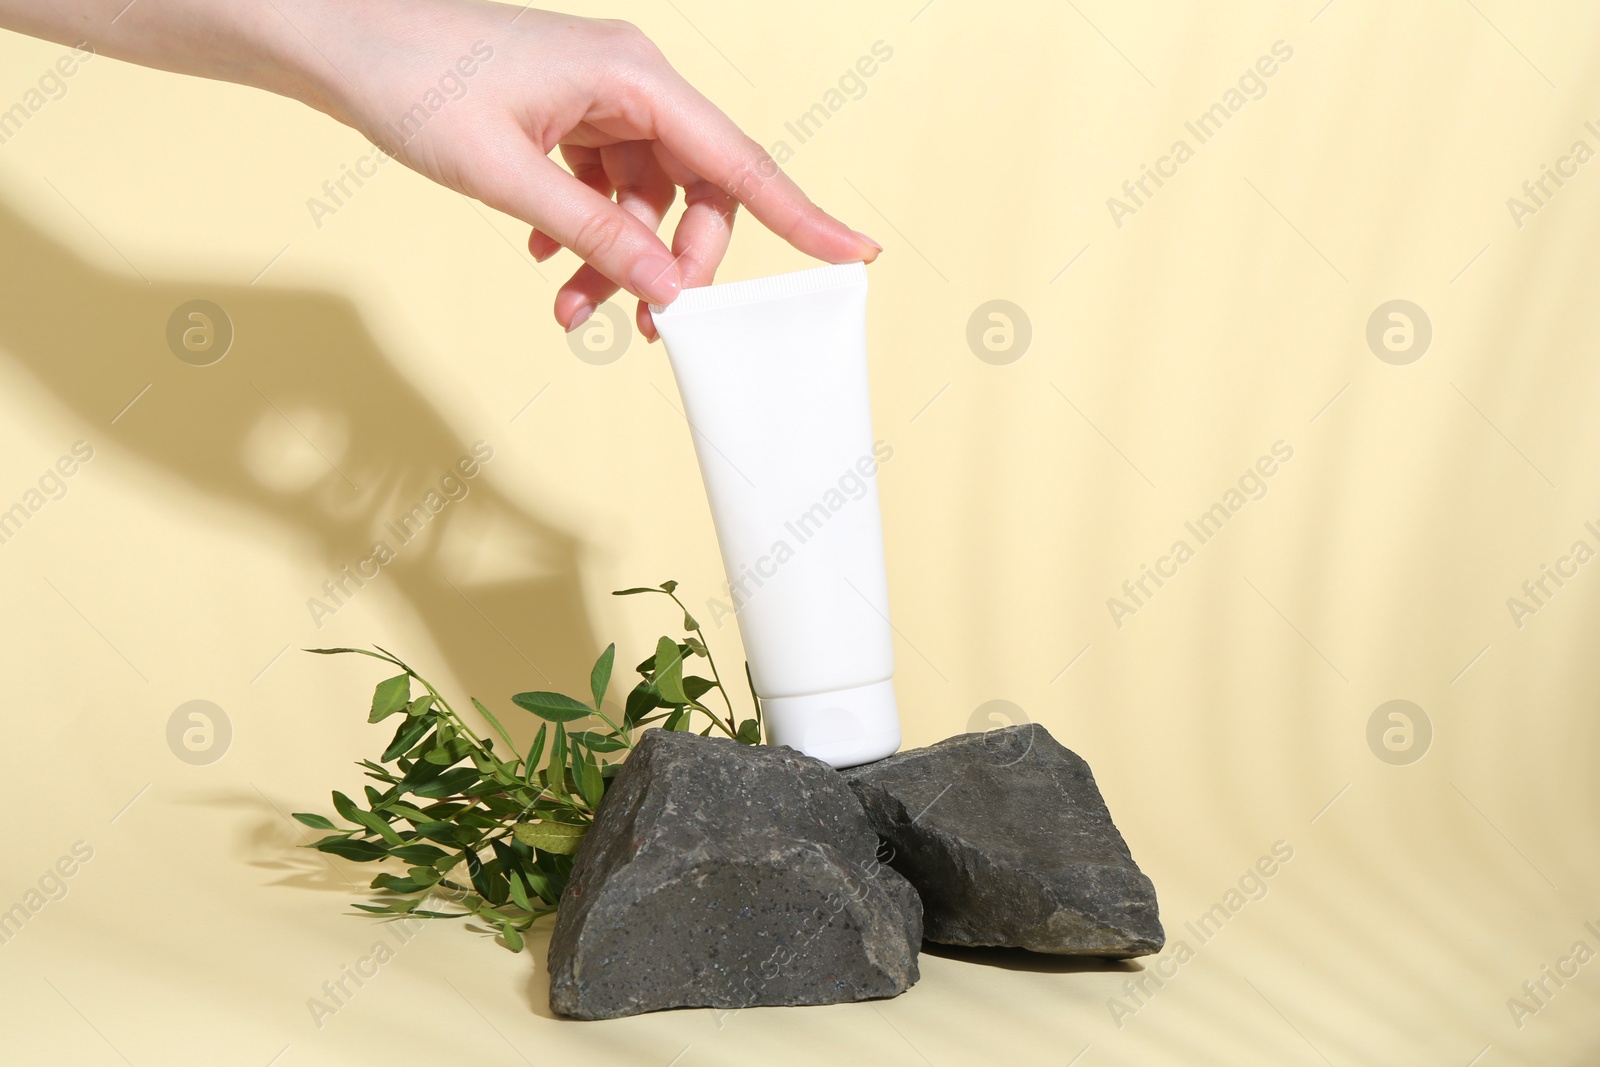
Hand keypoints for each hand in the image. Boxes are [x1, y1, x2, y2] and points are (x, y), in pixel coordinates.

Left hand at [302, 2, 881, 336]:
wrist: (341, 41)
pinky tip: (549, 262)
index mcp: (634, 77)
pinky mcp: (571, 119)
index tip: (855, 254)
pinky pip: (608, 190)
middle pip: (699, 191)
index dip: (802, 214)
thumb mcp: (506, 174)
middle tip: (641, 322)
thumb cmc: (413, 81)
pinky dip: (588, 235)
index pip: (739, 160)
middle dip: (675, 263)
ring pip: (648, 201)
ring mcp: (601, 101)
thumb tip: (665, 288)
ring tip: (570, 307)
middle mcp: (631, 83)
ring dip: (620, 260)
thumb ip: (592, 232)